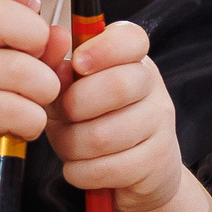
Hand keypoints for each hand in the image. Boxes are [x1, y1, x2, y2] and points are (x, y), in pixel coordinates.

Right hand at [0, 0, 64, 195]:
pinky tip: (23, 126)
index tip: (34, 6)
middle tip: (41, 64)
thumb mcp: (14, 69)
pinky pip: (13, 109)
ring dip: (44, 91)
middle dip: (36, 38)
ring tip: (36, 103)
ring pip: (19, 69)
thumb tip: (60, 34)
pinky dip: (32, 121)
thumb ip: (41, 49)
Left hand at [46, 22, 188, 211]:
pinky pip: (110, 168)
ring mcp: (160, 124)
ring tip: (67, 146)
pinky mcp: (157, 161)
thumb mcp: (69, 93)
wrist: (136, 172)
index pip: (131, 38)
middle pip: (118, 86)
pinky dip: (81, 172)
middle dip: (76, 105)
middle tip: (64, 116)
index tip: (77, 64)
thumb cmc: (94, 123)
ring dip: (72, 145)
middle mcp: (152, 86)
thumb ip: (55, 70)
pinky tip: (78, 168)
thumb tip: (51, 48)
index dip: (102, 49)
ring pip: (105, 135)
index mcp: (131, 59)